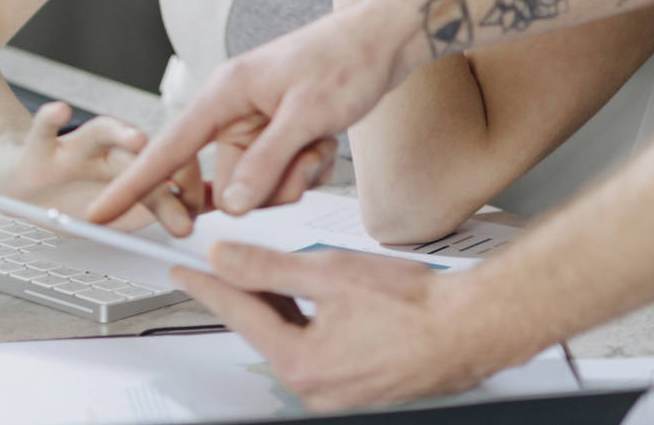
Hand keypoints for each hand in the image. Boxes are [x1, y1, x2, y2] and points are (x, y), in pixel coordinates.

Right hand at [0, 102, 203, 234]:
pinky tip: (59, 110)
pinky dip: (49, 119)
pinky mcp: (37, 148)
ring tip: (138, 139)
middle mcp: (105, 153)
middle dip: (162, 179)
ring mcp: (73, 148)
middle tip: (183, 196)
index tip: (197, 219)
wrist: (12, 180)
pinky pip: (42, 130)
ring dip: (121, 132)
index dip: (185, 194)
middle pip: (141, 158)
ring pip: (101, 132)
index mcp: (126, 170)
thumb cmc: (64, 195)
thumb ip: (145, 210)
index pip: (165, 175)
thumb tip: (193, 217)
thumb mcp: (108, 213)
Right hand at [88, 0, 417, 223]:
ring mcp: (257, 125)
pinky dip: (306, 169)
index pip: (169, 146)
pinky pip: (279, 178)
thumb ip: (265, 164)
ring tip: (319, 142)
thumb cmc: (345, 61)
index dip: (134, 182)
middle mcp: (234, 111)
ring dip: (293, 177)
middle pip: (224, 182)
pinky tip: (325, 143)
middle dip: (266, 184)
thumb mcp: (305, 117)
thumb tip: (229, 205)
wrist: (383, 42)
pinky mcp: (277, 135)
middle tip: (301, 158)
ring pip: (255, 187)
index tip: (100, 212)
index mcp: (225, 93)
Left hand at [172, 243, 525, 409]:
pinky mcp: (356, 389)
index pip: (239, 315)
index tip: (183, 273)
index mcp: (301, 362)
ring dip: (282, 308)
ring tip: (280, 275)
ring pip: (291, 340)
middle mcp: (314, 388)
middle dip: (247, 294)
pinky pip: (317, 351)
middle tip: (224, 264)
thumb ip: (270, 267)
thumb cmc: (415, 307)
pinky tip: (315, 301)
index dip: (208, 286)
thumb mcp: (330, 273)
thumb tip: (226, 258)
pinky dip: (309, 323)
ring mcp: (336, 394)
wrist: (470, 328)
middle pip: (264, 330)